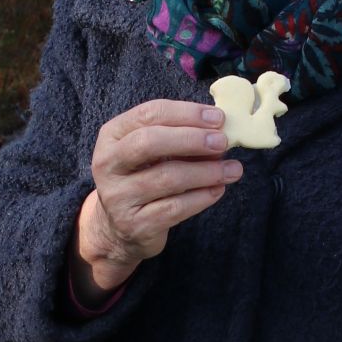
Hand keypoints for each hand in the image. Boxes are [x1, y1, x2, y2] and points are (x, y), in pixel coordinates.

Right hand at [73, 100, 242, 300]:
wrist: (119, 228)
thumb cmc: (143, 177)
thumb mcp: (151, 150)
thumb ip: (179, 135)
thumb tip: (219, 129)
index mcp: (112, 136)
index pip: (148, 114)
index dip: (186, 113)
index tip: (218, 118)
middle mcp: (108, 164)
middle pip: (149, 142)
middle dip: (191, 139)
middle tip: (223, 141)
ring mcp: (118, 197)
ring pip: (167, 178)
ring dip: (206, 171)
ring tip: (233, 169)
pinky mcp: (135, 224)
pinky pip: (174, 208)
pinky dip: (201, 197)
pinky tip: (218, 189)